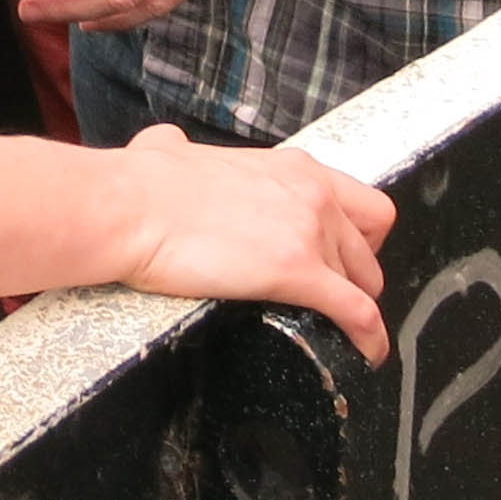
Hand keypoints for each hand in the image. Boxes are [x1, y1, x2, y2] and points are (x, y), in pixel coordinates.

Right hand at [94, 126, 398, 363]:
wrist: (130, 207)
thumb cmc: (144, 183)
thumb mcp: (175, 149)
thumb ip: (184, 148)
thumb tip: (167, 147)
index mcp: (291, 167)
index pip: (364, 204)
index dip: (359, 239)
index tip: (342, 258)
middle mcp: (312, 193)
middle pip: (370, 248)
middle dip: (356, 277)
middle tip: (332, 296)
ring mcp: (309, 231)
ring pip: (364, 283)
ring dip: (352, 307)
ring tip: (335, 328)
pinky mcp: (299, 271)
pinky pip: (357, 313)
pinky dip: (368, 338)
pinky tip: (366, 352)